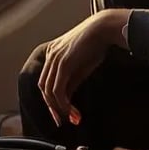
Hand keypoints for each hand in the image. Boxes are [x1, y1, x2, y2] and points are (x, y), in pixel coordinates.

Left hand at [38, 10, 128, 126]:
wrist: (104, 28)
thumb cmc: (96, 44)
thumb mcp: (81, 66)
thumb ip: (71, 81)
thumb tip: (66, 101)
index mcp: (53, 53)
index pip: (45, 82)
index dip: (51, 101)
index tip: (61, 114)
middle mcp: (50, 56)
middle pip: (44, 88)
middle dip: (53, 108)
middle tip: (63, 121)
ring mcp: (55, 59)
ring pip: (49, 92)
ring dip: (60, 109)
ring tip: (73, 118)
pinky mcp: (63, 63)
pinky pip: (58, 90)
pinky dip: (64, 104)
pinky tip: (73, 111)